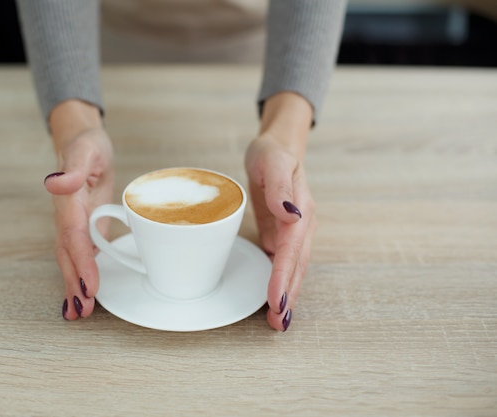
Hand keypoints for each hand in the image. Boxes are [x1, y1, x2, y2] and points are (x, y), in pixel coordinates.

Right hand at [44, 100, 113, 319]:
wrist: (82, 143)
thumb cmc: (87, 146)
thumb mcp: (85, 149)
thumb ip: (72, 167)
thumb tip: (56, 182)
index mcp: (70, 202)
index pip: (75, 237)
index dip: (82, 263)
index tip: (90, 286)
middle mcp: (67, 218)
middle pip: (68, 256)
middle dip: (74, 284)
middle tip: (82, 312)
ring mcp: (71, 225)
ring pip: (69, 260)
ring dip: (73, 286)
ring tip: (79, 314)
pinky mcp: (80, 228)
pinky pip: (77, 256)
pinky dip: (78, 277)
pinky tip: (82, 296)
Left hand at [245, 92, 316, 331]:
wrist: (277, 145)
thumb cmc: (272, 151)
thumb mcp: (274, 162)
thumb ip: (281, 188)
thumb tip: (291, 214)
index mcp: (300, 211)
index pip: (290, 251)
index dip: (282, 276)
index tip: (275, 300)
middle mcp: (301, 225)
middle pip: (297, 266)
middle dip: (288, 295)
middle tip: (279, 323)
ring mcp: (294, 231)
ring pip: (293, 268)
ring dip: (287, 293)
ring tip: (279, 319)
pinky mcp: (283, 232)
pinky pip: (284, 261)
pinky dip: (281, 280)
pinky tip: (274, 296)